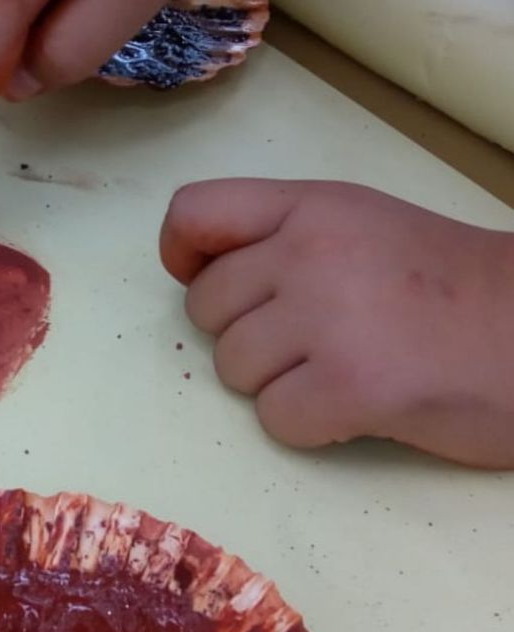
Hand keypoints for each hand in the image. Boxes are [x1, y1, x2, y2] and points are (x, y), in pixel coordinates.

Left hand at [160, 179, 513, 468]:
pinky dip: (309, 424)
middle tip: (311, 338)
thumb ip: (279, 237)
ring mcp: (327, 318)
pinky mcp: (350, 386)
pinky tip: (358, 403)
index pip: (192, 212)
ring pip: (232, 368)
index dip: (182, 255)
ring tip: (342, 367)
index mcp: (310, 207)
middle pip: (203, 309)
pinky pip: (274, 419)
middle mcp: (308, 252)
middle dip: (245, 333)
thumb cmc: (448, 284)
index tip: (208, 281)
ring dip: (277, 381)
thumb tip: (198, 273)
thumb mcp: (360, 226)